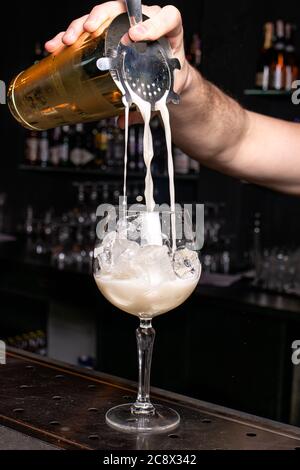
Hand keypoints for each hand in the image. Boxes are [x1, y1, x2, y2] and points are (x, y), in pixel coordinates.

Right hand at [45, 1, 191, 126]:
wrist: (169, 81)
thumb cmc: (169, 80)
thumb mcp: (166, 90)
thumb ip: (151, 103)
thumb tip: (126, 117)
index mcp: (168, 32)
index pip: (167, 18)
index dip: (153, 23)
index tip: (136, 36)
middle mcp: (144, 23)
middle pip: (120, 9)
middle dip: (101, 16)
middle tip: (89, 29)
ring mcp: (123, 27)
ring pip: (99, 17)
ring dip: (78, 27)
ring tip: (67, 41)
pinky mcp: (108, 36)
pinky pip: (87, 33)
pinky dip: (69, 40)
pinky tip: (55, 47)